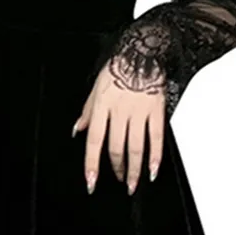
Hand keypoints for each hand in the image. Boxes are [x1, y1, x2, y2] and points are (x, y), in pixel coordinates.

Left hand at [72, 62, 165, 194]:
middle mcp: (119, 111)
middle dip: (116, 169)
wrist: (142, 51)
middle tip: (119, 181)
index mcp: (102, 107)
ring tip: (132, 183)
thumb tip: (78, 130)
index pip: (94, 141)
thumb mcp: (95, 88)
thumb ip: (87, 112)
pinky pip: (156, 138)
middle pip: (116, 148)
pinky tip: (152, 170)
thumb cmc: (117, 69)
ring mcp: (139, 112)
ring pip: (135, 147)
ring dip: (134, 170)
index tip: (91, 181)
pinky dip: (155, 157)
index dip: (91, 164)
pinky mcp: (156, 110)